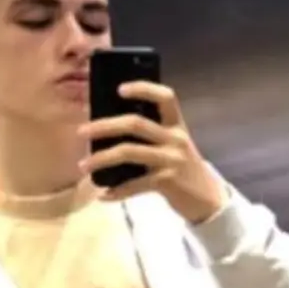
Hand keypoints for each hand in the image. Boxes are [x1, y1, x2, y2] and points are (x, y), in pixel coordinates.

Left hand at [80, 82, 225, 224]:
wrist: (207, 199)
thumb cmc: (183, 168)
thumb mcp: (174, 145)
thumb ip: (154, 134)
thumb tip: (112, 128)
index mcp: (177, 125)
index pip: (165, 97)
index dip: (143, 88)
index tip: (119, 89)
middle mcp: (175, 139)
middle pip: (135, 123)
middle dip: (104, 126)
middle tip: (81, 131)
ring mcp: (171, 160)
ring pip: (129, 152)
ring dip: (101, 158)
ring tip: (83, 165)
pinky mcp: (167, 182)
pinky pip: (134, 185)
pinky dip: (116, 191)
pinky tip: (103, 195)